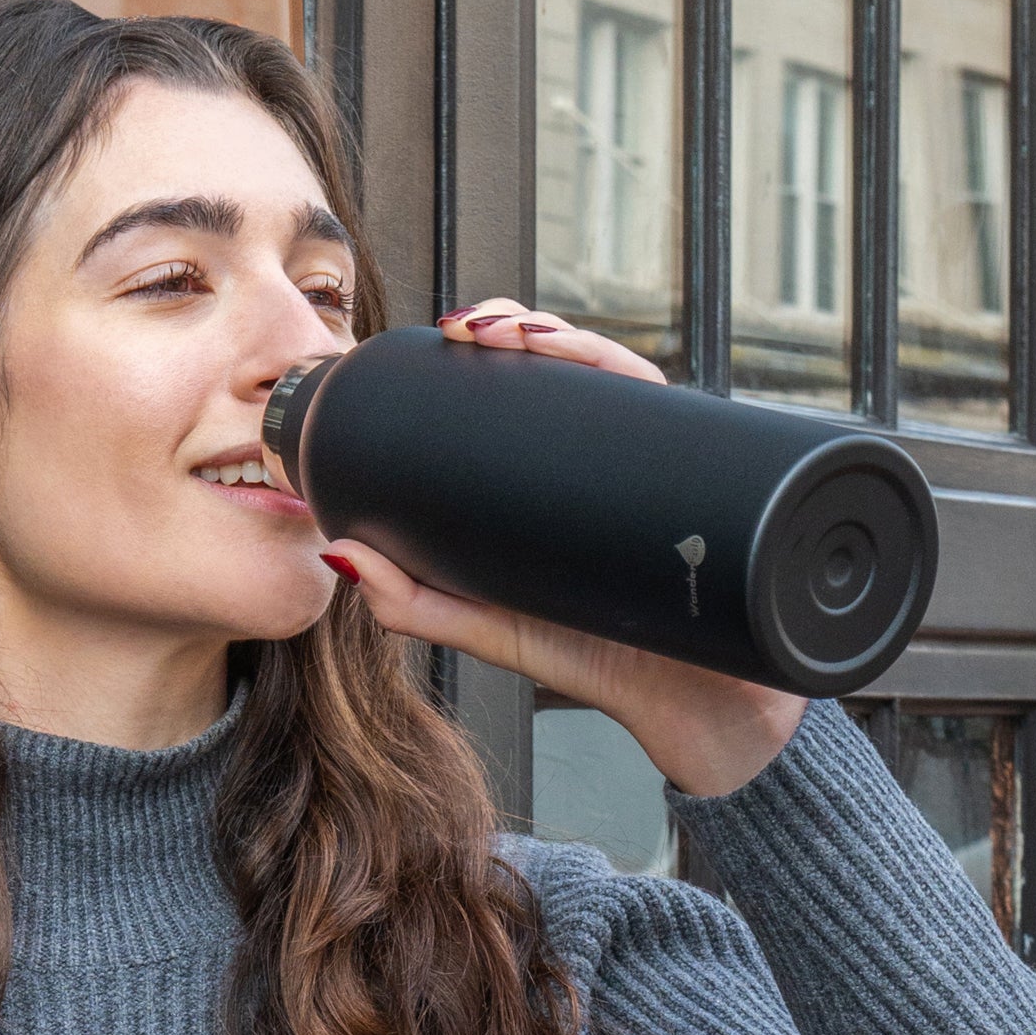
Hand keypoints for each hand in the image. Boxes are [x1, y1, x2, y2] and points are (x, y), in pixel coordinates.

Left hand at [322, 301, 805, 802]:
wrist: (697, 711)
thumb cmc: (603, 665)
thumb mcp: (491, 630)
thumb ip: (414, 602)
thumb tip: (338, 554)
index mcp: (559, 480)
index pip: (527, 392)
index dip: (488, 349)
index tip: (443, 337)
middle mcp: (612, 460)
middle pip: (569, 364)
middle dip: (518, 324)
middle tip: (467, 326)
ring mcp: (658, 465)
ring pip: (616, 372)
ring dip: (564, 335)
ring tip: (512, 333)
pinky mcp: (695, 480)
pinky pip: (667, 410)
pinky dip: (626, 373)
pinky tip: (590, 364)